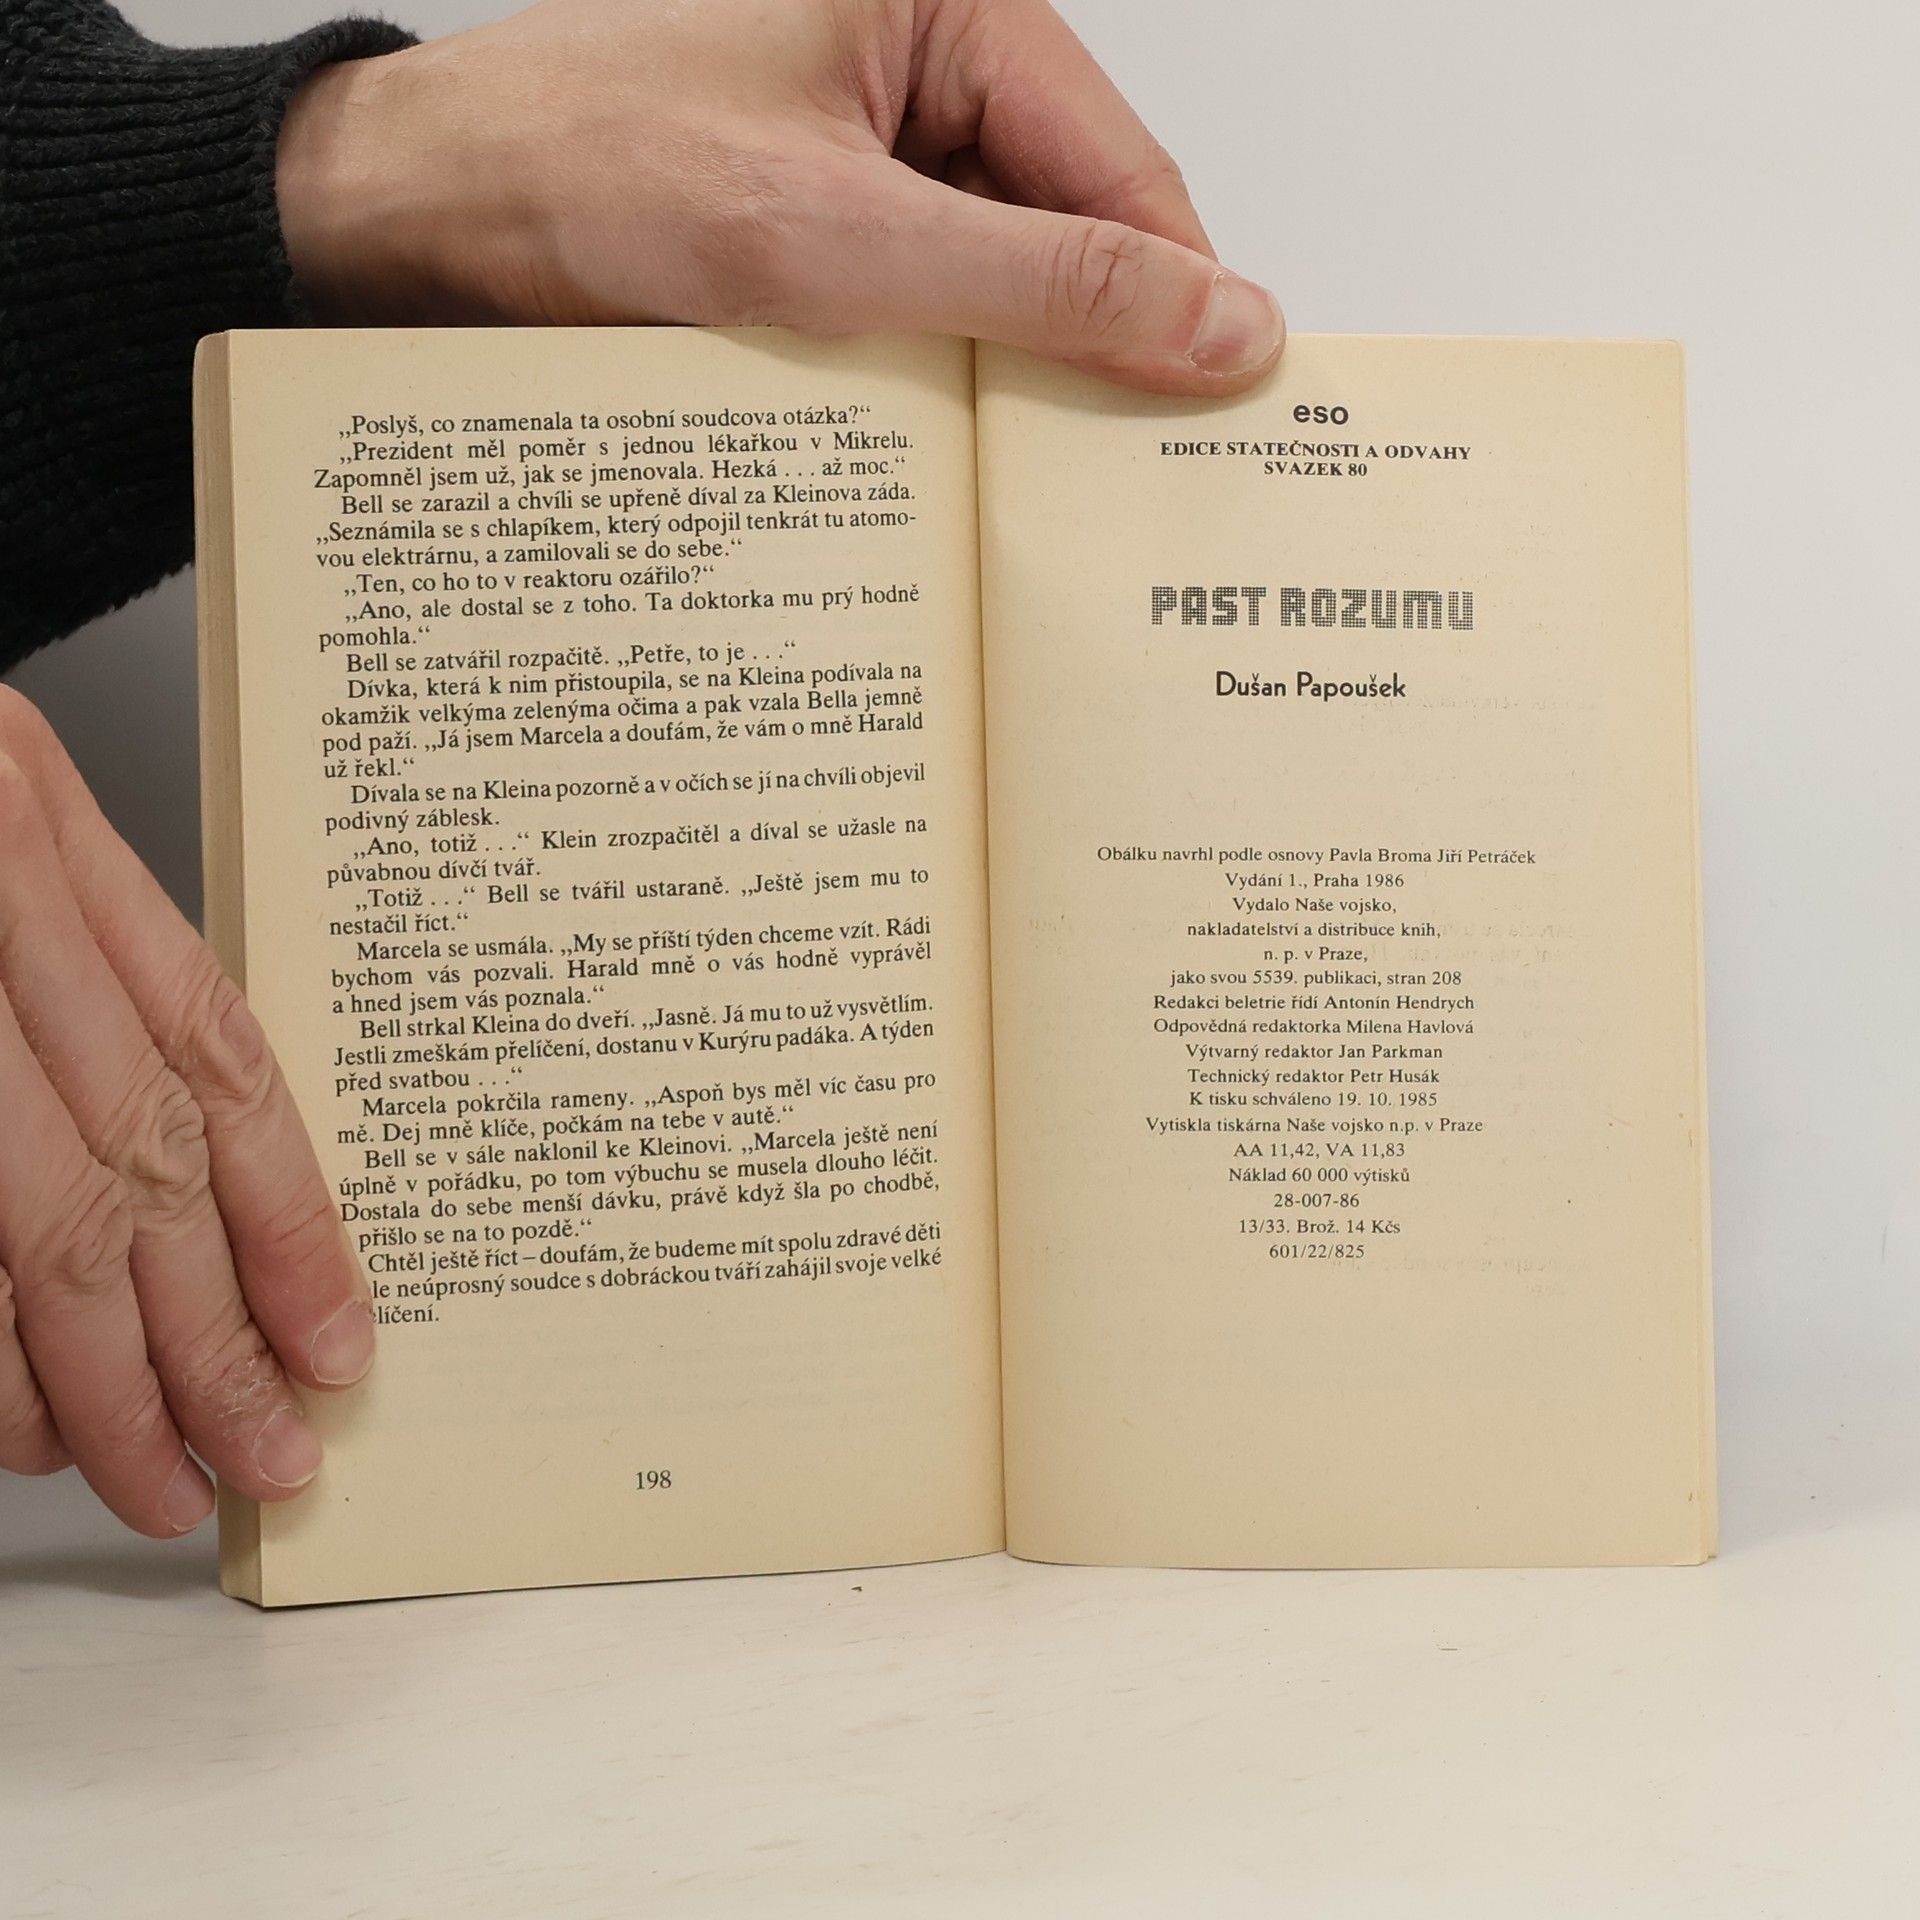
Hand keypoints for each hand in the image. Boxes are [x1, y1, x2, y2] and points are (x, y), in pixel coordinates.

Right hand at [0, 690, 373, 1535]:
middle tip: (266, 1453)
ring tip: (158, 1472)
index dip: (292, 1219)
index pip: (220, 1068)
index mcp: (52, 850)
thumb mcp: (10, 829)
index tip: (336, 1339)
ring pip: (44, 1240)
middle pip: (141, 1181)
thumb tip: (205, 1160)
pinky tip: (30, 1423)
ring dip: (104, 1384)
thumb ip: (105, 969)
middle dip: (212, 1343)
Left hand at [277, 0, 1283, 393]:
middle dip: (1077, 347)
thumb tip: (1218, 321)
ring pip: (992, 279)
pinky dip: (927, 377)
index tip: (1209, 418)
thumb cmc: (583, 174)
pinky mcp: (816, 218)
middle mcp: (913, 64)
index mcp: (944, 6)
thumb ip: (1044, 283)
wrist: (410, 219)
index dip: (1171, 298)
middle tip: (1102, 477)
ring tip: (993, 469)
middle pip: (1065, 226)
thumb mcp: (840, 239)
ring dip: (993, 375)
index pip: (1121, 167)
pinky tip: (917, 441)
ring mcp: (862, 146)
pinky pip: (918, 303)